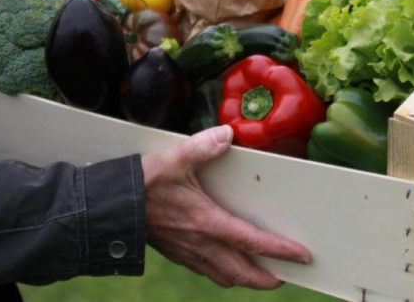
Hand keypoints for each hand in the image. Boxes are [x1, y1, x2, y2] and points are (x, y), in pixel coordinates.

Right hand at [142, 126, 309, 289]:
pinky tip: (228, 263)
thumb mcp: (175, 159)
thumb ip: (203, 146)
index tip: (302, 257)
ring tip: (262, 274)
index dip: (280, 251)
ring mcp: (188, 253)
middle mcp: (201, 245)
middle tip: (286, 276)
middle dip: (266, 279)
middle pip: (242, 273)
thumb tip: (227, 134)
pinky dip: (225, 273)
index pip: (252, 241)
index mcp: (208, 223)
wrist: (111, 206)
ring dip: (246, 279)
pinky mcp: (178, 254)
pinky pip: (207, 272)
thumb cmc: (145, 183)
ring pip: (224, 277)